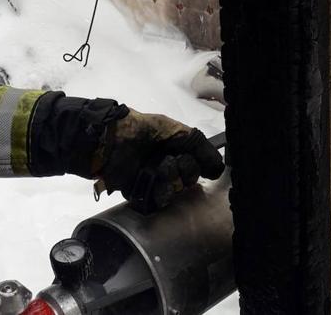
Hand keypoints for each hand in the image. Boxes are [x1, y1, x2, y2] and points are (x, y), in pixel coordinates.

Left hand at [93, 109, 224, 200]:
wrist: (112, 140)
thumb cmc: (143, 130)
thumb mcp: (174, 129)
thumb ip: (199, 145)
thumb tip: (218, 169)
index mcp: (177, 153)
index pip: (198, 169)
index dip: (194, 164)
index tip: (184, 155)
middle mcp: (169, 169)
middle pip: (187, 182)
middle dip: (180, 170)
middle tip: (166, 158)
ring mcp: (154, 182)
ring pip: (174, 192)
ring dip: (167, 180)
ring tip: (154, 169)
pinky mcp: (140, 194)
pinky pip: (157, 202)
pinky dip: (155, 192)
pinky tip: (148, 182)